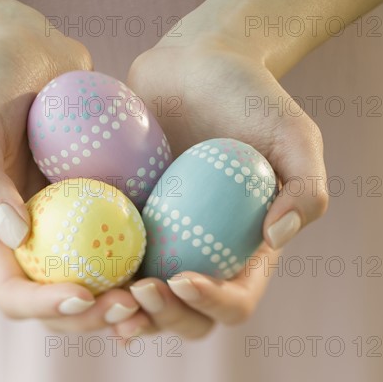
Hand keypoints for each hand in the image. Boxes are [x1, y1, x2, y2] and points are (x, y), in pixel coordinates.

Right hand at [0, 9, 141, 330]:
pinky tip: (167, 261)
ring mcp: (61, 229)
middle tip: (130, 307)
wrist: (28, 56)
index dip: (44, 305)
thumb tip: (15, 237)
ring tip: (153, 294)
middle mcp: (26, 241)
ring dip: (119, 300)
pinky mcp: (91, 211)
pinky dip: (136, 263)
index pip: (11, 291)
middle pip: (54, 302)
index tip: (83, 295)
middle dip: (90, 316)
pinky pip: (114, 246)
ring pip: (90, 284)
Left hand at [110, 36, 327, 338]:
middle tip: (139, 291)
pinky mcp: (128, 222)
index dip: (211, 304)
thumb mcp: (293, 134)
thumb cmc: (249, 97)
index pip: (235, 300)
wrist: (196, 65)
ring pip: (144, 302)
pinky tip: (76, 277)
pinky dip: (96, 280)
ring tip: (103, 300)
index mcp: (245, 251)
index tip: (182, 279)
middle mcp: (203, 256)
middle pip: (187, 315)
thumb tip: (277, 237)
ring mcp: (163, 243)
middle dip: (164, 317)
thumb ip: (306, 187)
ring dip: (125, 312)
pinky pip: (110, 262)